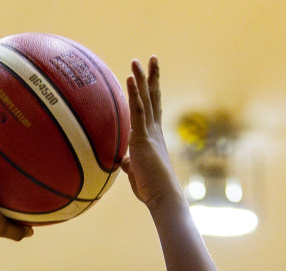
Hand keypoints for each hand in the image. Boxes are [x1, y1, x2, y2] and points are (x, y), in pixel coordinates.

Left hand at [121, 57, 183, 211]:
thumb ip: (131, 162)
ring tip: (137, 60)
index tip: (151, 76)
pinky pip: (138, 111)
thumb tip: (123, 160)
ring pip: (146, 99)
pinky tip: (129, 78)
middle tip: (151, 57)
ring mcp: (150, 133)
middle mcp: (155, 130)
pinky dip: (134, 93)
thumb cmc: (151, 189)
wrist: (162, 196)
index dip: (151, 91)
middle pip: (154, 97)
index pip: (153, 108)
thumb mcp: (137, 172)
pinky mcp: (142, 138)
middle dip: (152, 76)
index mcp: (154, 137)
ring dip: (141, 78)